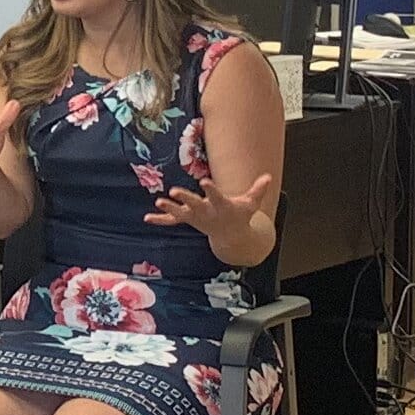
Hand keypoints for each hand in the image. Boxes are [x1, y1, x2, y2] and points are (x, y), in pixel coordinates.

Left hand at [148, 169, 278, 256]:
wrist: (232, 237)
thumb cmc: (240, 214)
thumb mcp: (251, 203)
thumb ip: (258, 190)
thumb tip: (268, 176)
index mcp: (222, 206)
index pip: (216, 196)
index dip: (210, 189)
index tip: (203, 181)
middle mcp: (207, 213)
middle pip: (195, 204)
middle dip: (185, 198)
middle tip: (174, 191)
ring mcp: (196, 217)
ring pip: (180, 213)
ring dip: (169, 208)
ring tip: (158, 202)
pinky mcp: (189, 220)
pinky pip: (172, 221)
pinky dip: (160, 220)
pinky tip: (147, 218)